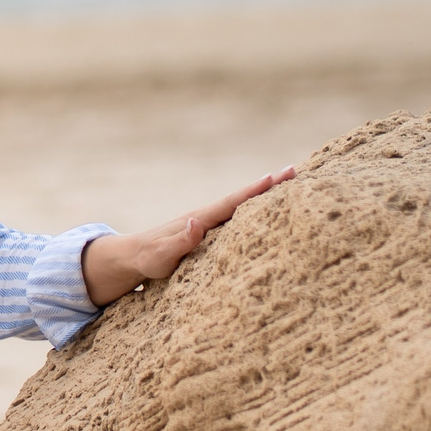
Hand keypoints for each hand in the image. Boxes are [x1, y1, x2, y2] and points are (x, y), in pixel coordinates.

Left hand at [82, 167, 297, 305]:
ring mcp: (209, 223)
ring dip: (265, 195)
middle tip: (295, 170)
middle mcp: (207, 217)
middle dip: (268, 186)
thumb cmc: (148, 259)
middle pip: (243, 199)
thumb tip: (196, 223)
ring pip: (242, 206)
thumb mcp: (161, 256)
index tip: (275, 176)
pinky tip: (272, 209)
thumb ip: (179, 242)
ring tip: (291, 182)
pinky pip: (237, 218)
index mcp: (199, 219)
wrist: (135, 257)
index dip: (253, 191)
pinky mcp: (210, 232)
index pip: (231, 203)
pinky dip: (255, 209)